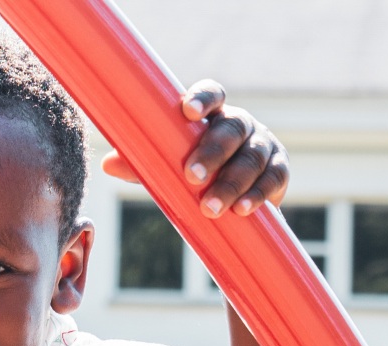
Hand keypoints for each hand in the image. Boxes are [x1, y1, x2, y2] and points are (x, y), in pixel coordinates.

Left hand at [101, 79, 288, 217]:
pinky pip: (273, 178)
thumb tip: (109, 164)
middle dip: (213, 152)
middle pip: (232, 129)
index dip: (202, 98)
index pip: (213, 94)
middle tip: (192, 177)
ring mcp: (263, 145)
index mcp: (213, 115)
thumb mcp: (166, 170)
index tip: (187, 111)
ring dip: (232, 183)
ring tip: (212, 208)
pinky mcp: (279, 170)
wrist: (233, 204)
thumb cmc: (194, 177)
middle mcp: (241, 124)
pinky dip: (257, 194)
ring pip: (252, 157)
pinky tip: (242, 210)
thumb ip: (143, 166)